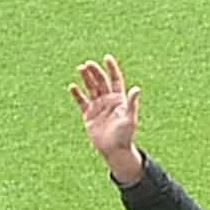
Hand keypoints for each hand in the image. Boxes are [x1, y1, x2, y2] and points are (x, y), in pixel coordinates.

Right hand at [71, 55, 142, 186]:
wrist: (115, 151)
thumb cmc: (126, 136)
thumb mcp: (130, 118)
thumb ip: (131, 103)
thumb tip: (136, 88)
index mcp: (119, 99)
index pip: (115, 79)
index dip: (112, 68)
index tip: (107, 57)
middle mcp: (108, 100)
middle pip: (101, 82)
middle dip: (95, 72)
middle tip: (88, 64)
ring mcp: (98, 107)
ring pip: (91, 88)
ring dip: (86, 78)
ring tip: (80, 68)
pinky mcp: (89, 115)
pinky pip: (81, 101)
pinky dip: (77, 94)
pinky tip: (72, 86)